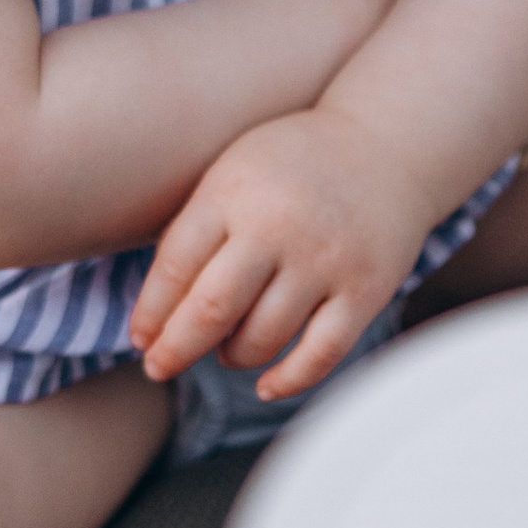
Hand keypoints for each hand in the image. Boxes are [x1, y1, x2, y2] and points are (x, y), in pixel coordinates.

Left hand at [130, 107, 435, 399]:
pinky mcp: (365, 289)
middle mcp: (277, 225)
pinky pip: (320, 354)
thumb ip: (196, 228)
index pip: (174, 267)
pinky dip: (288, 380)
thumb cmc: (293, 165)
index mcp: (232, 191)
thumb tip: (154, 312)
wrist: (386, 142)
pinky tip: (267, 386)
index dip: (150, 314)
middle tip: (159, 367)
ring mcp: (324, 259)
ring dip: (232, 357)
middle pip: (210, 310)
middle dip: (175, 350)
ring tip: (226, 352)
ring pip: (261, 338)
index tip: (141, 339)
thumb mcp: (233, 170)